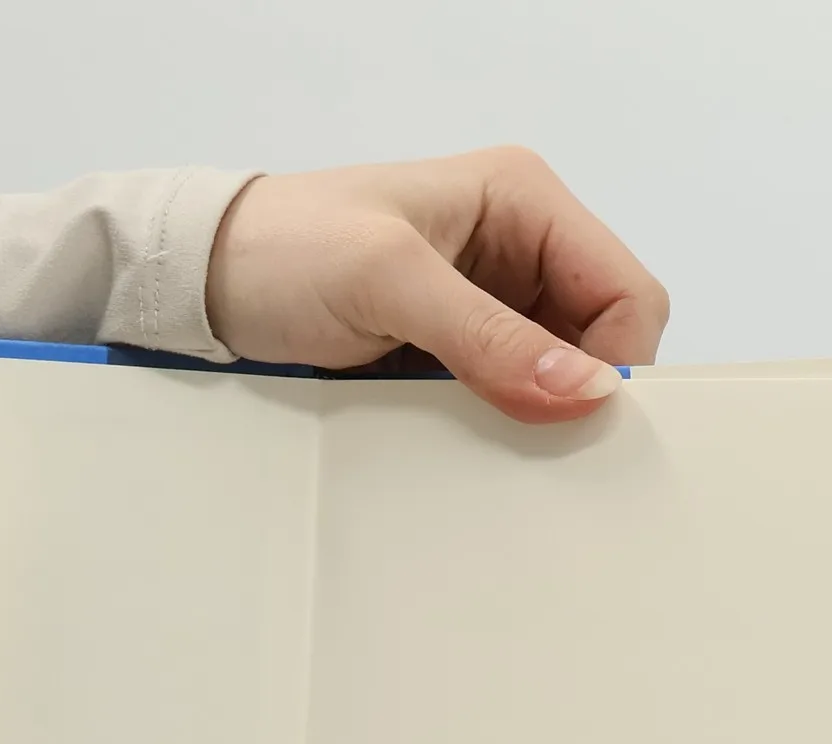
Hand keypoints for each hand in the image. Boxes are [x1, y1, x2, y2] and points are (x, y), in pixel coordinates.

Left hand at [208, 147, 668, 424]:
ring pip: (554, 379)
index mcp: (524, 201)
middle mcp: (518, 249)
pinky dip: (498, 428)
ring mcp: (486, 305)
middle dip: (578, 397)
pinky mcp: (452, 353)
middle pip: (599, 341)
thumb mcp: (389, 283)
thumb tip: (587, 389)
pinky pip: (503, 399)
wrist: (205, 281)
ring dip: (536, 419)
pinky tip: (470, 449)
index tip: (577, 425)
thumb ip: (488, 336)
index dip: (617, 362)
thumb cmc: (286, 253)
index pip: (625, 292)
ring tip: (498, 453)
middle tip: (540, 451)